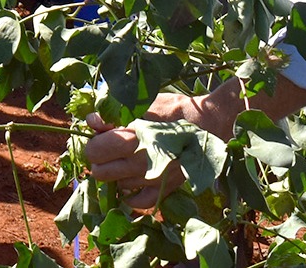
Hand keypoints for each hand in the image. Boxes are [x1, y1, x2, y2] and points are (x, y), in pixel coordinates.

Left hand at [84, 91, 230, 209]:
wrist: (213, 124)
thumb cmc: (177, 109)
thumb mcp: (144, 104)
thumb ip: (115, 113)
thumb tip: (92, 122)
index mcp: (134, 139)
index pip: (94, 151)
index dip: (92, 142)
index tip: (99, 135)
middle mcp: (141, 164)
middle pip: (100, 173)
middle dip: (99, 160)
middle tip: (107, 148)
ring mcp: (154, 180)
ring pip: (118, 186)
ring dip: (116, 174)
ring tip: (126, 157)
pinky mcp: (167, 189)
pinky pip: (139, 201)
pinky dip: (132, 194)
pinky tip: (133, 179)